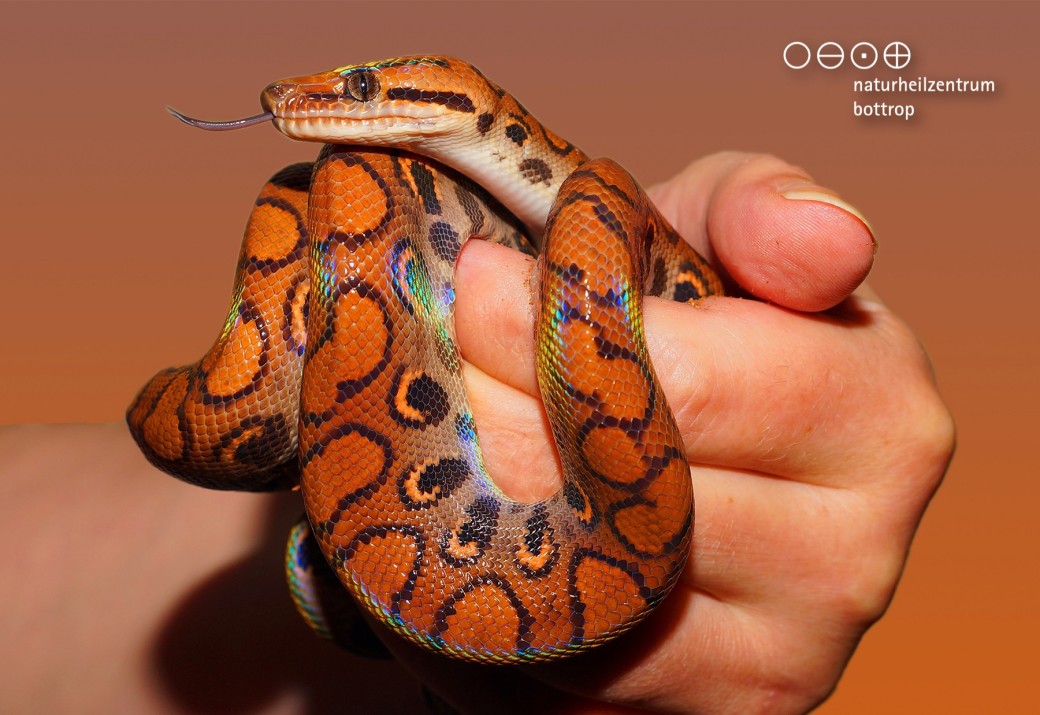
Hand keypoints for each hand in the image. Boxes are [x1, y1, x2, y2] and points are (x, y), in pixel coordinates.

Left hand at [388, 152, 954, 712]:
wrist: (684, 463)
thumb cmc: (697, 331)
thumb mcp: (718, 240)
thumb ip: (760, 212)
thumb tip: (828, 241)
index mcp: (881, 420)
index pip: (684, 384)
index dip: (555, 328)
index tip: (480, 282)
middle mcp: (852, 560)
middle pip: (621, 493)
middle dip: (499, 413)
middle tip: (448, 357)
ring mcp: (781, 659)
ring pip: (583, 590)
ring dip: (485, 502)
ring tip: (457, 433)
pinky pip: (562, 673)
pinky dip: (501, 592)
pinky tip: (490, 524)